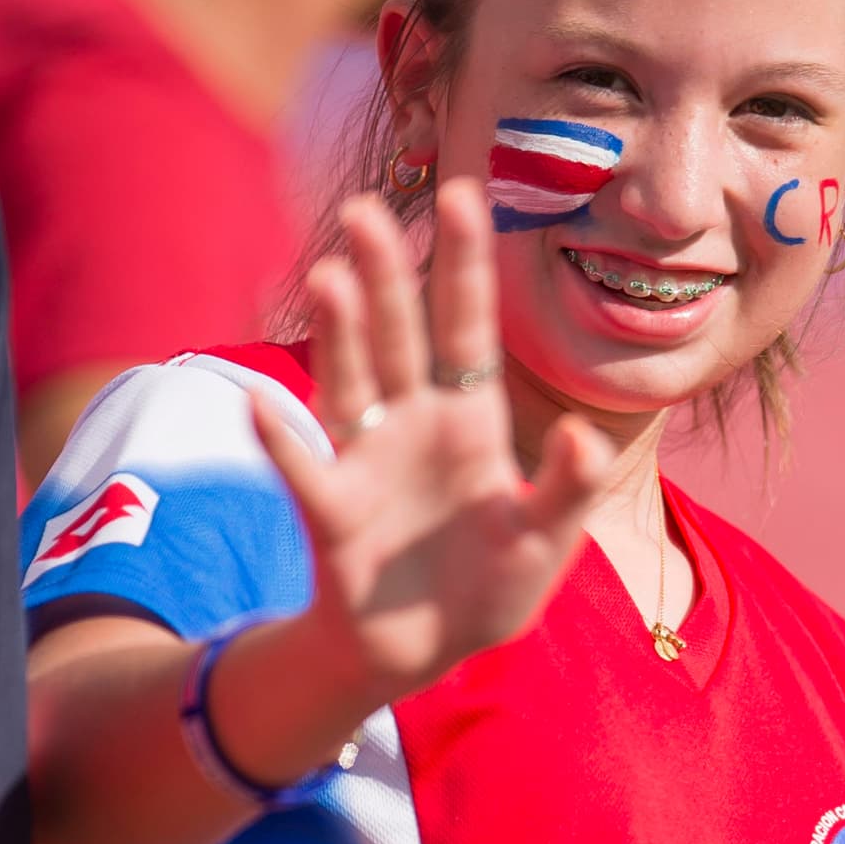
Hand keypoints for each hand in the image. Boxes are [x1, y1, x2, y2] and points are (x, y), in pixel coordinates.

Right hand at [252, 184, 611, 709]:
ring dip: (340, 334)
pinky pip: (304, 471)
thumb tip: (585, 435)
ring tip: (329, 276)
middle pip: (400, 337)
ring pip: (350, 382)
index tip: (466, 192)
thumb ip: (568, 488)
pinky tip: (259, 406)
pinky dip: (281, 442)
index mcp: (473, 420)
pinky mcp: (332, 513)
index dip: (466, 265)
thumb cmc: (490, 587)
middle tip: (367, 210)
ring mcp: (367, 462)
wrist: (423, 651)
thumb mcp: (545, 540)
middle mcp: (414, 424)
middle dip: (386, 276)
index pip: (469, 328)